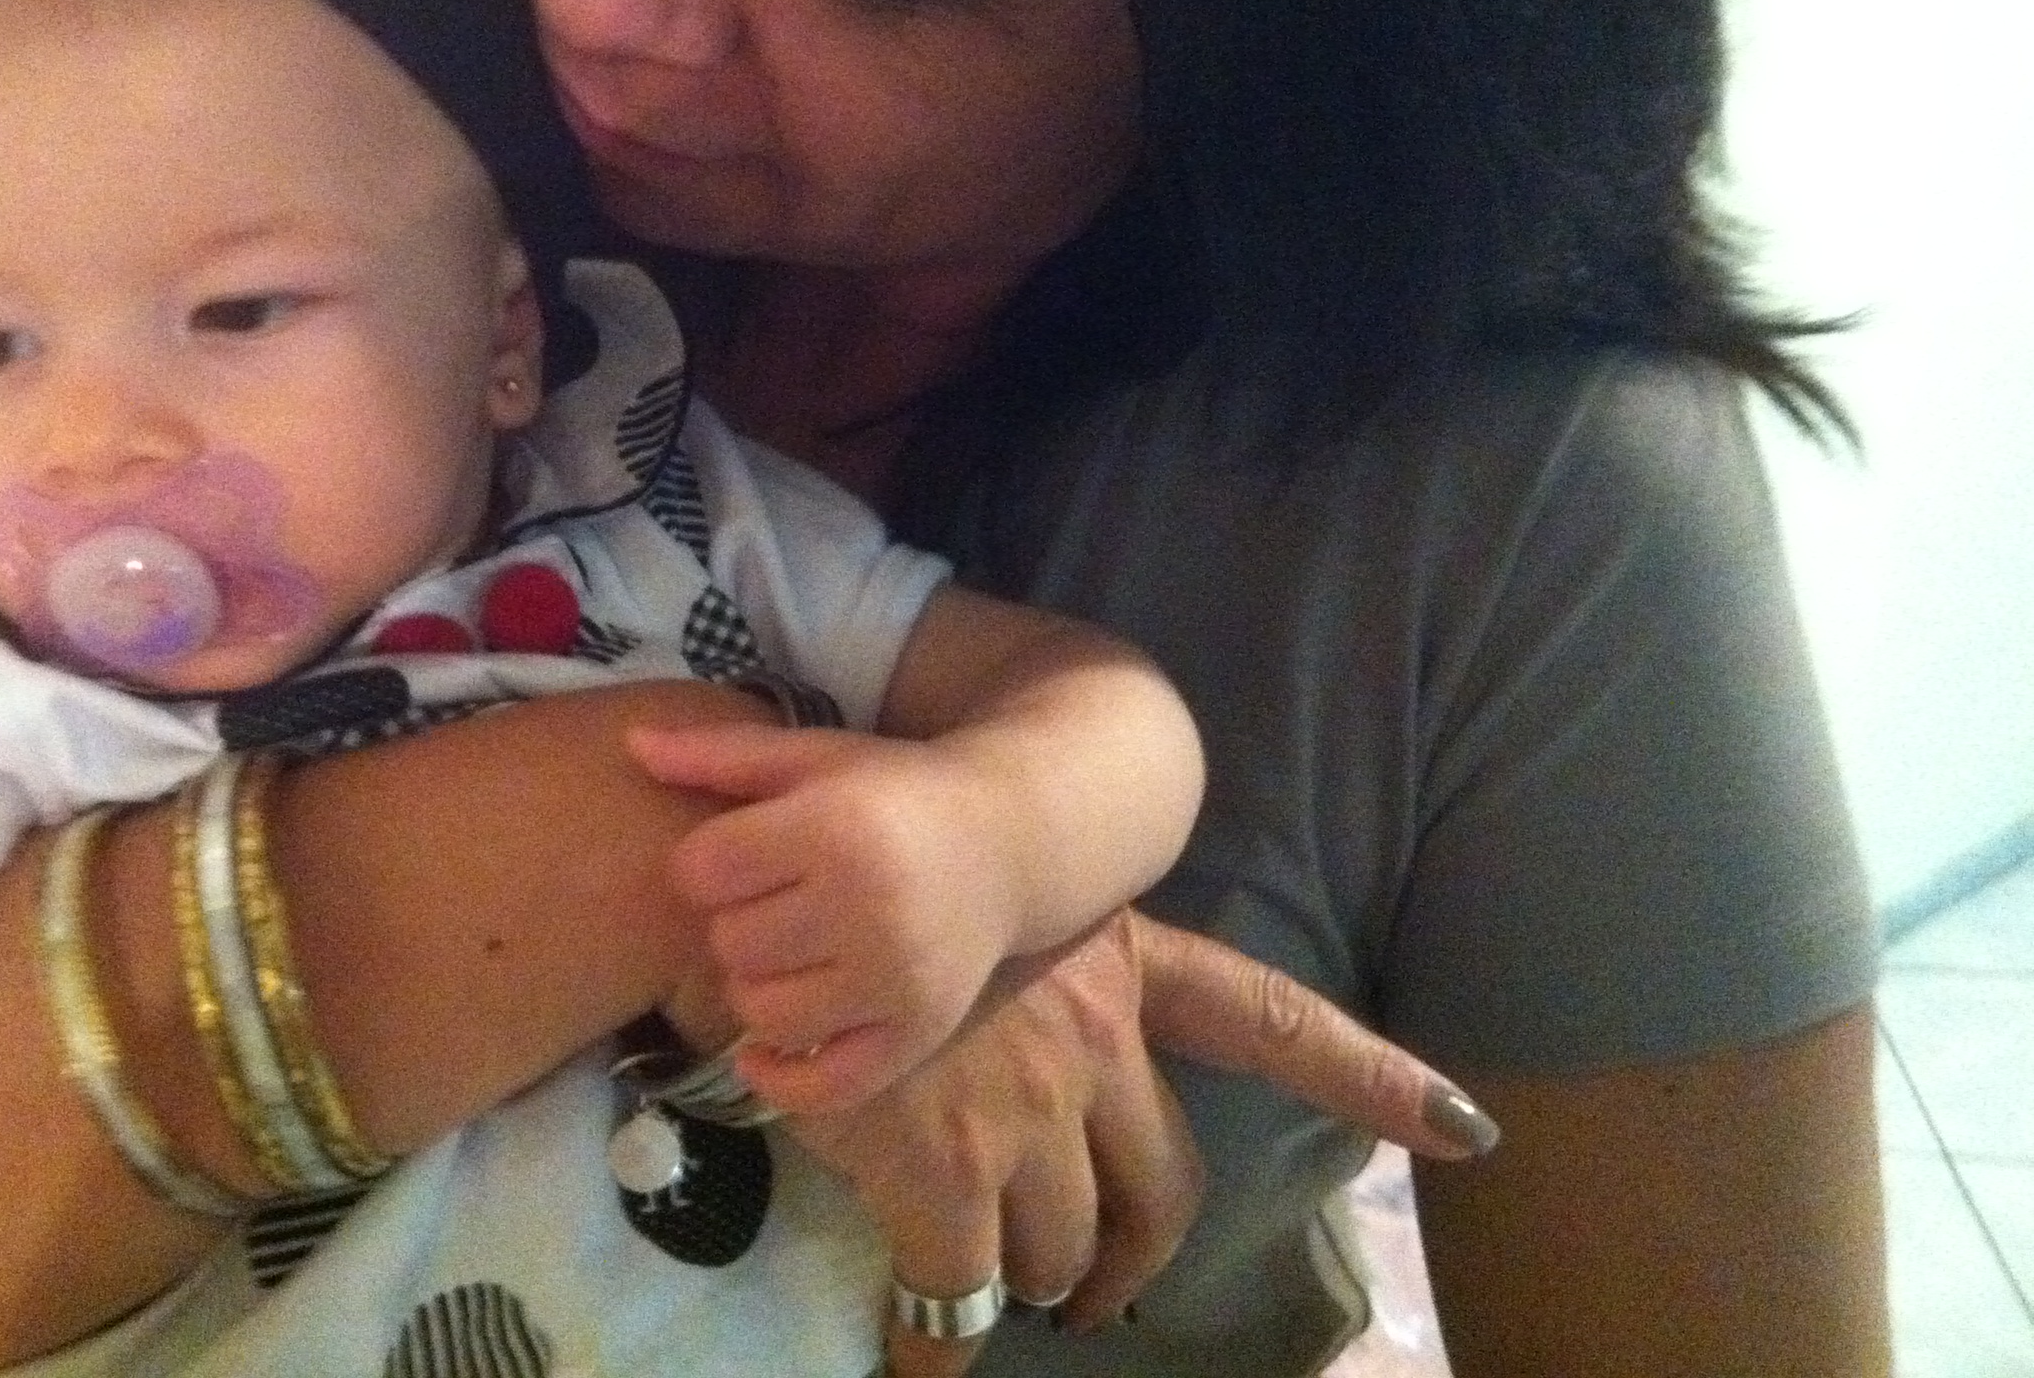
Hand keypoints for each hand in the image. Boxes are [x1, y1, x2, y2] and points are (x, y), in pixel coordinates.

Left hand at [627, 720, 1013, 1113]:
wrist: (1008, 841)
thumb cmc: (893, 792)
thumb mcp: (813, 756)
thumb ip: (721, 754)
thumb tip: (631, 746)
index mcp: (833, 830)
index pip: (702, 870)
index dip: (708, 863)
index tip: (742, 854)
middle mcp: (865, 909)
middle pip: (729, 943)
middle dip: (736, 922)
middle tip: (773, 902)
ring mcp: (894, 982)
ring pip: (761, 1014)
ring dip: (756, 988)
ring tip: (787, 953)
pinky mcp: (914, 1036)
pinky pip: (821, 1085)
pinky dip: (779, 1077)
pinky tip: (765, 1048)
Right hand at [782, 911, 1501, 1376]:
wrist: (728, 890)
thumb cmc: (833, 864)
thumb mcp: (959, 884)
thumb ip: (1009, 948)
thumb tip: (1010, 1025)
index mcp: (1109, 954)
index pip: (1264, 1018)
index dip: (1369, 1077)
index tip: (1465, 1127)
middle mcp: (1088, 1030)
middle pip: (1163, 1185)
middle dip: (1136, 1253)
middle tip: (1099, 1289)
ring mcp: (1020, 1104)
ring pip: (1069, 1246)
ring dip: (1043, 1286)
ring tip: (1003, 1296)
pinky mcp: (940, 1168)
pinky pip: (964, 1292)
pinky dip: (945, 1342)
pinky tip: (926, 1356)